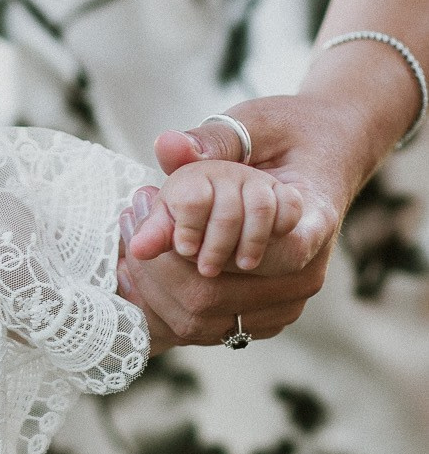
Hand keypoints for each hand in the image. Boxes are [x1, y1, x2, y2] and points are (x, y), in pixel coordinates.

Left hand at [117, 95, 356, 349]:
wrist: (324, 155)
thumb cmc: (289, 135)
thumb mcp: (254, 125)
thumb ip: (212, 140)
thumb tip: (167, 146)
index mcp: (315, 222)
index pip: (250, 256)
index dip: (188, 242)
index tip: (152, 202)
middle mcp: (307, 272)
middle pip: (211, 297)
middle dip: (156, 264)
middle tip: (129, 218)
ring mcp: (287, 301)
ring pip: (199, 320)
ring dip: (153, 285)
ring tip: (134, 237)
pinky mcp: (264, 317)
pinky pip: (201, 328)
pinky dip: (163, 302)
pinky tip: (144, 266)